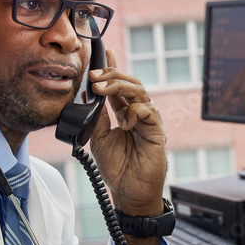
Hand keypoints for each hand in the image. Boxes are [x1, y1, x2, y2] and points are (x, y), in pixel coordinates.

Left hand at [84, 49, 166, 218]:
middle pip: (130, 83)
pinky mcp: (157, 131)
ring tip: (101, 89)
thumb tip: (86, 94)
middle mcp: (138, 113)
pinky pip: (148, 111)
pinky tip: (124, 123)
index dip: (112, 68)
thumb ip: (97, 116)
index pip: (119, 85)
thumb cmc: (117, 167)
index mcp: (124, 113)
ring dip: (119, 86)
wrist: (129, 192)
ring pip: (139, 92)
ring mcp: (149, 121)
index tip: (104, 52)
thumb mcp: (99, 138)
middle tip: (94, 74)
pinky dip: (134, 112)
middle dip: (112, 74)